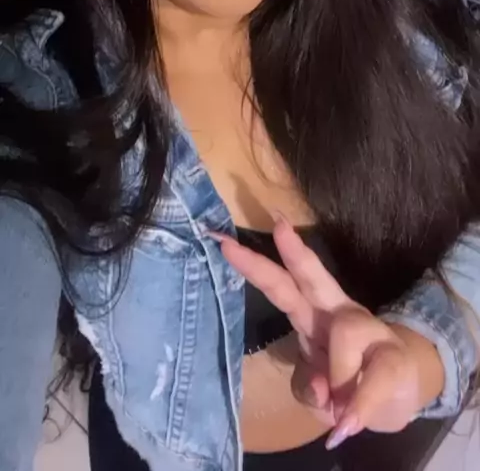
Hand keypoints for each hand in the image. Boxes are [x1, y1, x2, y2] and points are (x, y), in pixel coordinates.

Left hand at [211, 214, 444, 449]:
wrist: (399, 396)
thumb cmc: (345, 384)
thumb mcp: (315, 392)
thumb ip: (309, 388)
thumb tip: (322, 390)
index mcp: (310, 315)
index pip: (281, 285)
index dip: (256, 266)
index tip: (226, 242)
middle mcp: (336, 311)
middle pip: (314, 276)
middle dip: (295, 251)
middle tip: (277, 224)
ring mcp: (368, 329)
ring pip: (346, 332)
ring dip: (338, 376)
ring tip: (338, 410)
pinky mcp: (394, 356)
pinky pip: (373, 379)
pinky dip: (358, 405)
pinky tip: (348, 424)